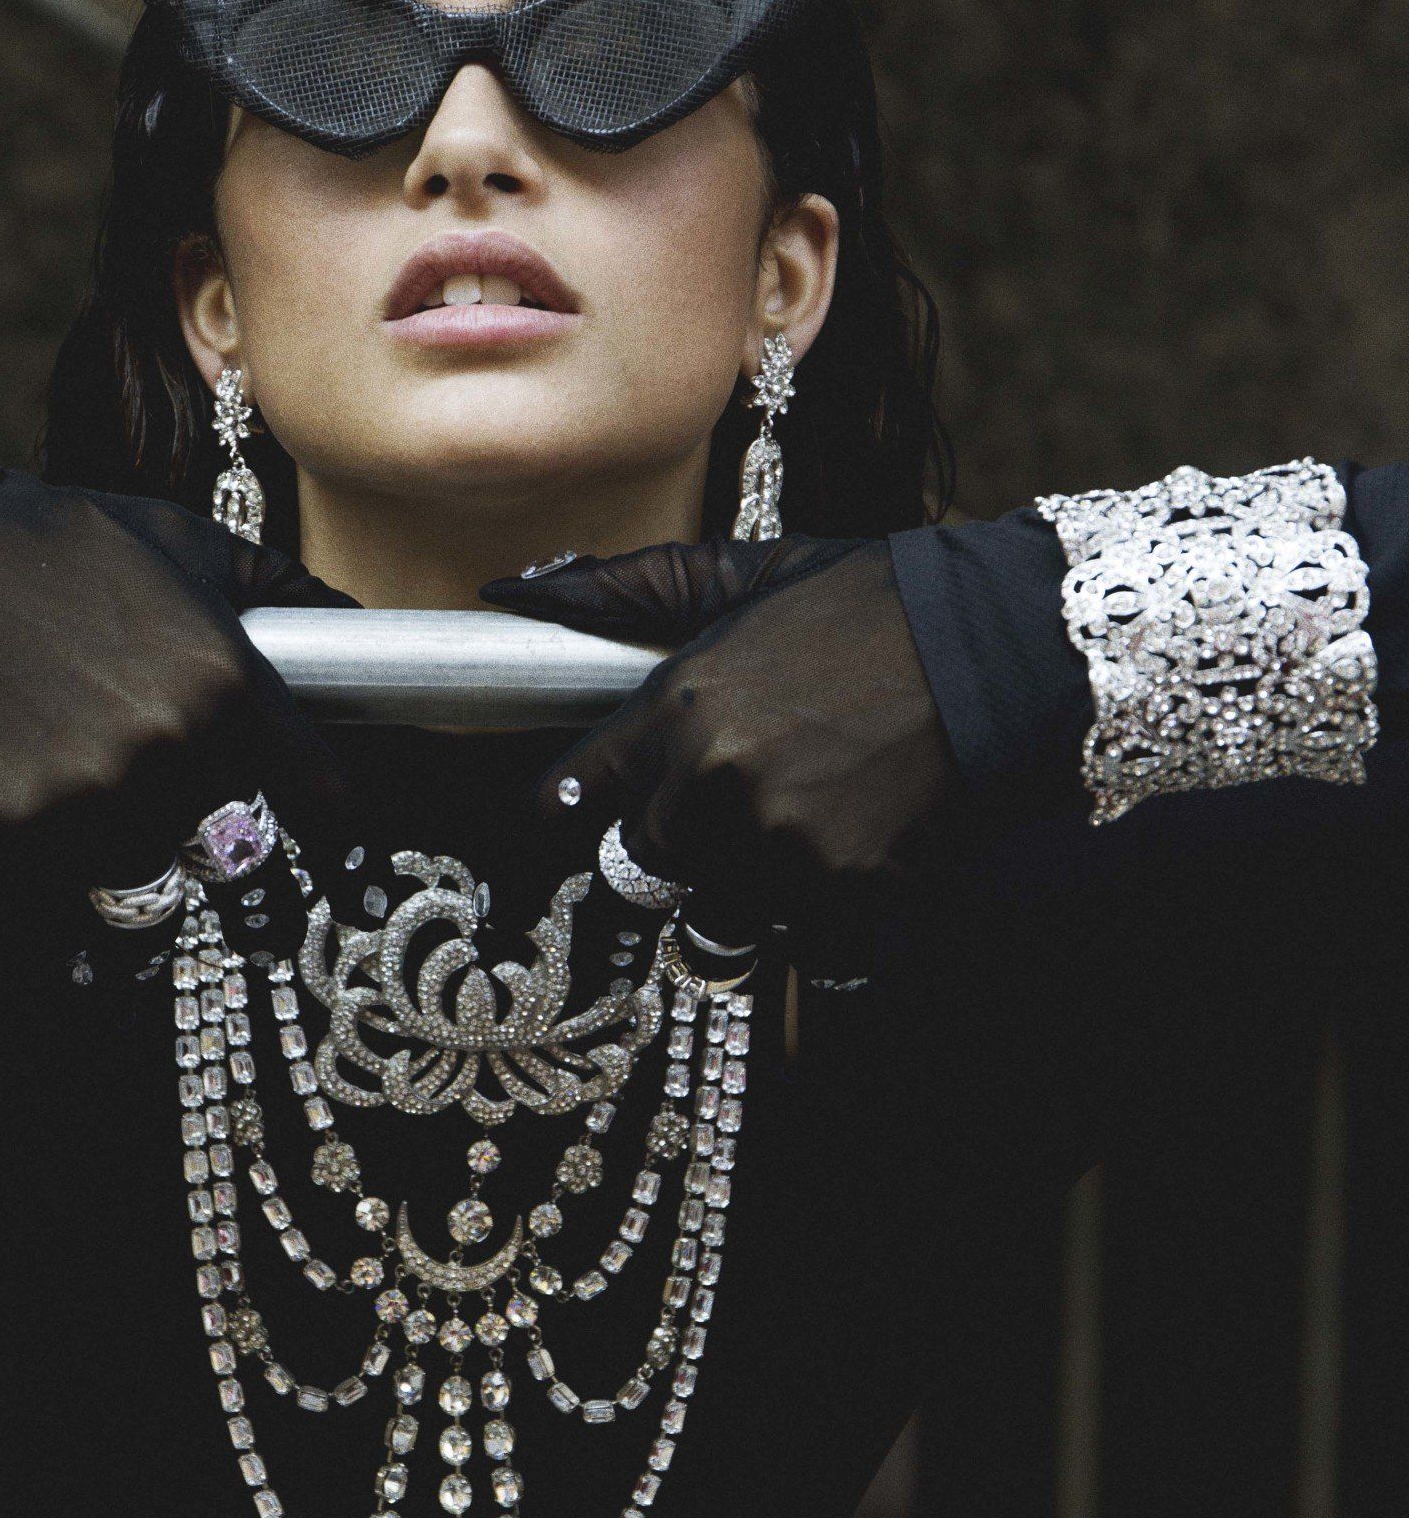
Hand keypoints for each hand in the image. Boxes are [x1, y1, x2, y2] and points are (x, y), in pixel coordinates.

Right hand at [0, 474, 348, 889]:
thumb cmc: (65, 552)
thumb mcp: (192, 546)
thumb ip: (290, 594)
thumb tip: (367, 630)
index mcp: (228, 684)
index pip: (321, 798)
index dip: (315, 800)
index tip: (308, 804)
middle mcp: (172, 749)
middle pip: (234, 829)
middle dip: (204, 793)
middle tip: (148, 733)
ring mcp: (96, 798)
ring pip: (156, 858)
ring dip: (136, 823)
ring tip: (89, 747)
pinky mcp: (26, 831)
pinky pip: (77, 867)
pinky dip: (65, 834)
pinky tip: (36, 764)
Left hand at [482, 536, 958, 957]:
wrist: (1004, 643)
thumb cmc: (874, 604)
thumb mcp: (749, 573)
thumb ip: (629, 591)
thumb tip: (513, 593)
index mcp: (676, 707)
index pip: (570, 795)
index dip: (584, 801)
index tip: (598, 804)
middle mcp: (713, 784)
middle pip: (644, 860)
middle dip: (683, 835)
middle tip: (748, 788)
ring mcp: (780, 846)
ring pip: (719, 910)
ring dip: (752, 882)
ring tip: (809, 818)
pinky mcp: (848, 893)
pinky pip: (801, 945)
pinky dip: (824, 921)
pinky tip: (855, 859)